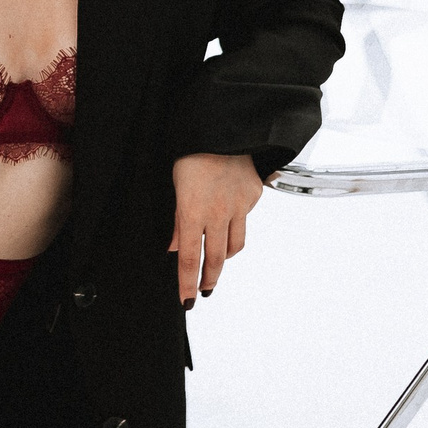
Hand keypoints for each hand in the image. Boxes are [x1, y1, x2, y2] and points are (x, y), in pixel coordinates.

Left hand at [171, 152, 263, 307]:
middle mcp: (218, 213)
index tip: (186, 300)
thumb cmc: (191, 153)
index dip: (187, 282)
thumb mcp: (174, 184)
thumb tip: (174, 246)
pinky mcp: (253, 196)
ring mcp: (239, 206)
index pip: (189, 258)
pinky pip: (244, 219)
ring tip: (217, 262)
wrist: (223, 127)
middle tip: (204, 290)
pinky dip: (235, 224)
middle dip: (209, 279)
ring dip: (225, 257)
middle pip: (216, 258)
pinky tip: (227, 216)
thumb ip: (176, 219)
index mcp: (193, 211)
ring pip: (235, 245)